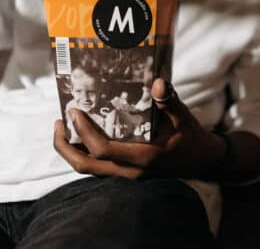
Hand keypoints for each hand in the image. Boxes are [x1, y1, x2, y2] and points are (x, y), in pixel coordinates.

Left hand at [54, 79, 224, 178]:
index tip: (74, 112)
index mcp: (144, 157)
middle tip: (58, 122)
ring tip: (64, 127)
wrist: (201, 161)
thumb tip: (158, 83)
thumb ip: (169, 101)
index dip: (84, 132)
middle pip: (86, 166)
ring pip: (88, 169)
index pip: (103, 151)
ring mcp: (126, 176)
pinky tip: (81, 136)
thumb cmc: (190, 137)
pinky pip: (96, 167)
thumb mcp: (183, 116)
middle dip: (65, 146)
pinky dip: (83, 153)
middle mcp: (131, 171)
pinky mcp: (125, 174)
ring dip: (71, 151)